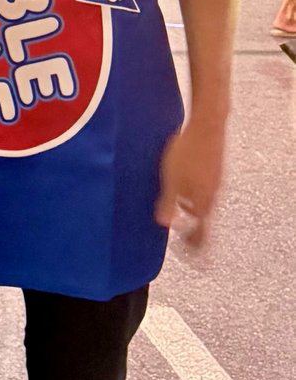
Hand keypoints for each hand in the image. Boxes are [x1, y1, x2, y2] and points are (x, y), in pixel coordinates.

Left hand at [154, 118, 225, 247]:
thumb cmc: (186, 151)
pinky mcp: (213, 169)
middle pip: (203, 220)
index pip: (200, 233)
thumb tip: (164, 225)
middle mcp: (213, 194)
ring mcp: (215, 182)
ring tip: (183, 221)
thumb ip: (169, 203)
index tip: (184, 254)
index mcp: (203, 201)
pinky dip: (196, 199)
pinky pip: (205, 192)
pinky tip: (188, 194)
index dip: (192, 246)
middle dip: (194, 234)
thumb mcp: (171, 179)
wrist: (207, 125)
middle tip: (186, 244)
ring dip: (194, 215)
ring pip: (205, 205)